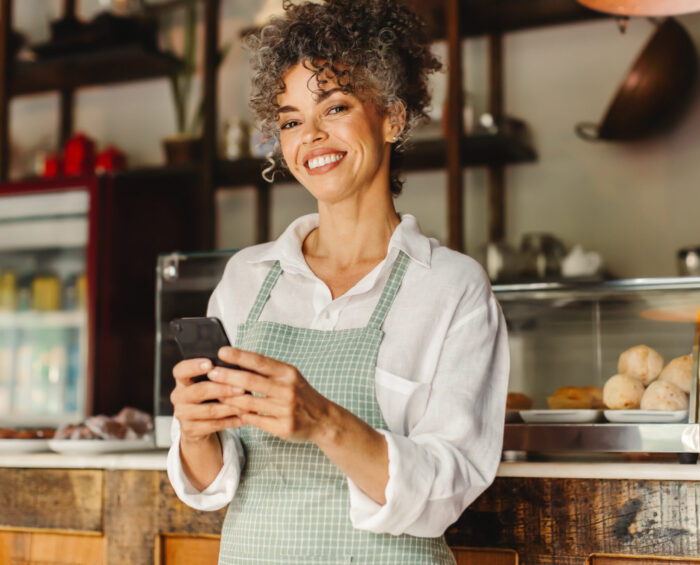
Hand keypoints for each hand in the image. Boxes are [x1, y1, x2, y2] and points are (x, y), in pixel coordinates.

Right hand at [170, 358, 248, 442]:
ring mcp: (183, 414)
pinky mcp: (190, 429)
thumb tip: (238, 365)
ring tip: (248, 405)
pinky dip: (231, 421)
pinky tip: (245, 418)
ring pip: (209, 410)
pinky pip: (214, 425)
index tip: (210, 363)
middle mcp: (179, 396)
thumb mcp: (208, 383)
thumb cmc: (208, 395)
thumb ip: (217, 374)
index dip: (194, 366)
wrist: (198, 424)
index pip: (181, 370)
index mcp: (182, 380)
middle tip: (242, 389)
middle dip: (223, 389)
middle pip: (199, 391)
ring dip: (231, 408)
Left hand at [209, 347, 332, 442]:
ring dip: (229, 398)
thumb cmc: (300, 394)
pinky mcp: (283, 427)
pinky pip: (255, 420)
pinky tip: (230, 411)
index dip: (240, 356)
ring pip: (249, 404)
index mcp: (288, 373)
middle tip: (211, 373)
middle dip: (228, 376)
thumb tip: (237, 361)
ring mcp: (285, 410)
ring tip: (214, 393)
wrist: (323, 419)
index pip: (260, 362)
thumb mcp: (289, 376)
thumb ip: (267, 371)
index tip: (222, 351)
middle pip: (251, 381)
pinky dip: (240, 415)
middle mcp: (288, 390)